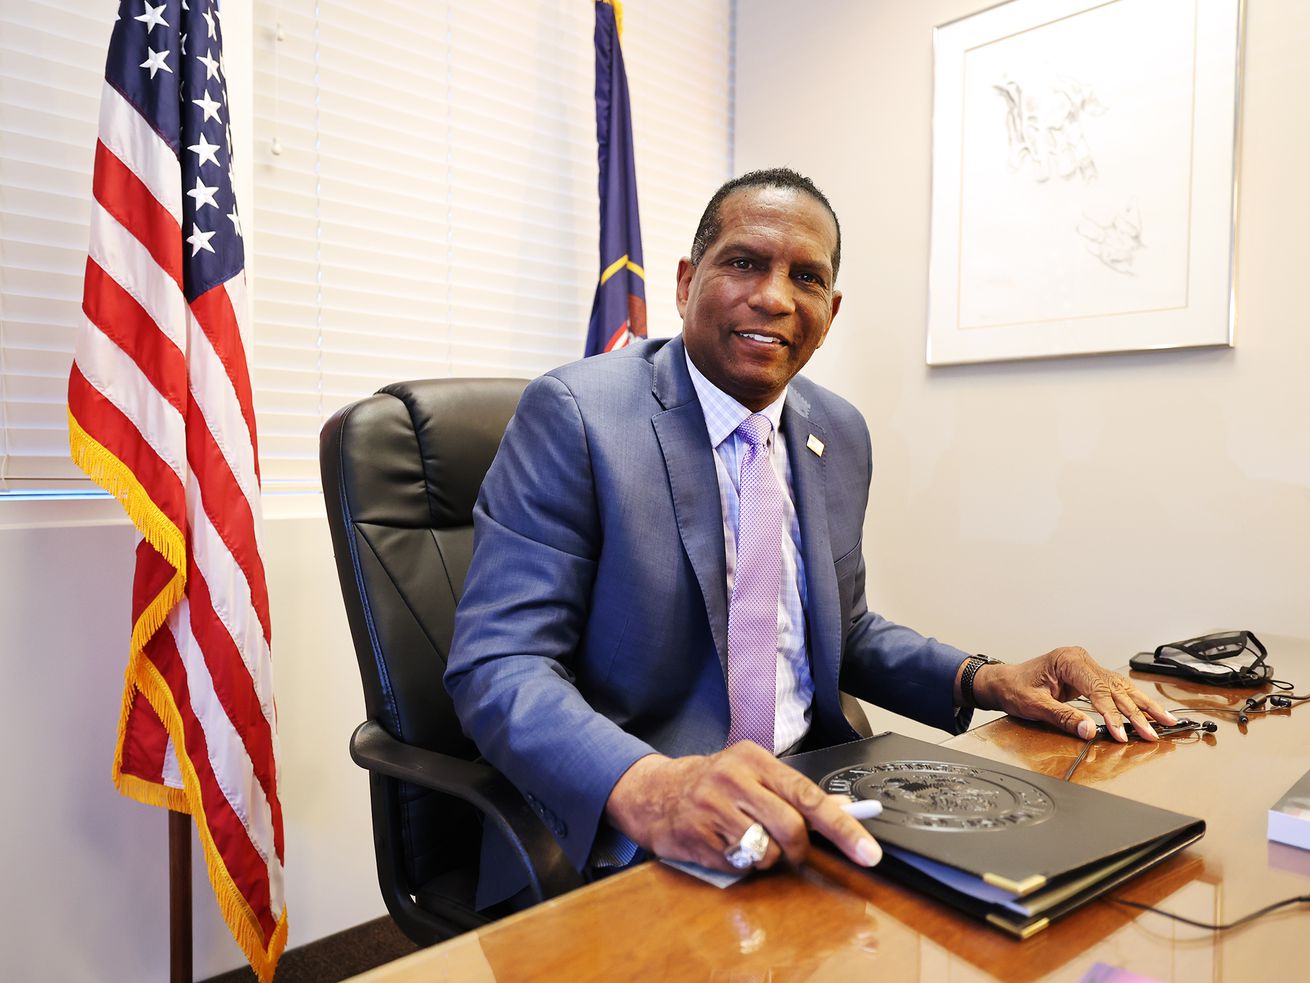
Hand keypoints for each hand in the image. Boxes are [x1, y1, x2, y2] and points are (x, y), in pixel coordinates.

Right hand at [604, 742, 881, 872]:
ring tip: (744, 840)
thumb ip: (793, 793)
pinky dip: (737, 864)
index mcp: (753, 759)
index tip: (868, 853)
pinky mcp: (695, 835)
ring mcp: (710, 807)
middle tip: (790, 851)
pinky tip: (721, 844)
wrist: (651, 791)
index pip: (810, 796)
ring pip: (765, 852)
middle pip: (791, 829)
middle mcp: (732, 778)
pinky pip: (737, 865)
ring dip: (764, 858)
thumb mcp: (751, 774)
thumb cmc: (712, 784)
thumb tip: (844, 814)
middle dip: (797, 850)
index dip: (843, 828)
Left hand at [970, 646, 1178, 742]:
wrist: (1002, 681)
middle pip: (1116, 688)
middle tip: (1156, 732)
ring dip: (1144, 705)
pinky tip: (1150, 712)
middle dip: (1137, 712)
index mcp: (1068, 660)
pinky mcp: (1088, 676)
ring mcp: (1086, 666)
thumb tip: (1089, 731)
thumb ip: (1062, 717)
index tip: (1123, 734)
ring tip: (1167, 721)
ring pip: (1121, 687)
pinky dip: (1133, 702)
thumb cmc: (1014, 688)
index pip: (1098, 690)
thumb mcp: (1034, 705)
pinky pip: (1115, 689)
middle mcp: (1081, 659)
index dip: (1112, 714)